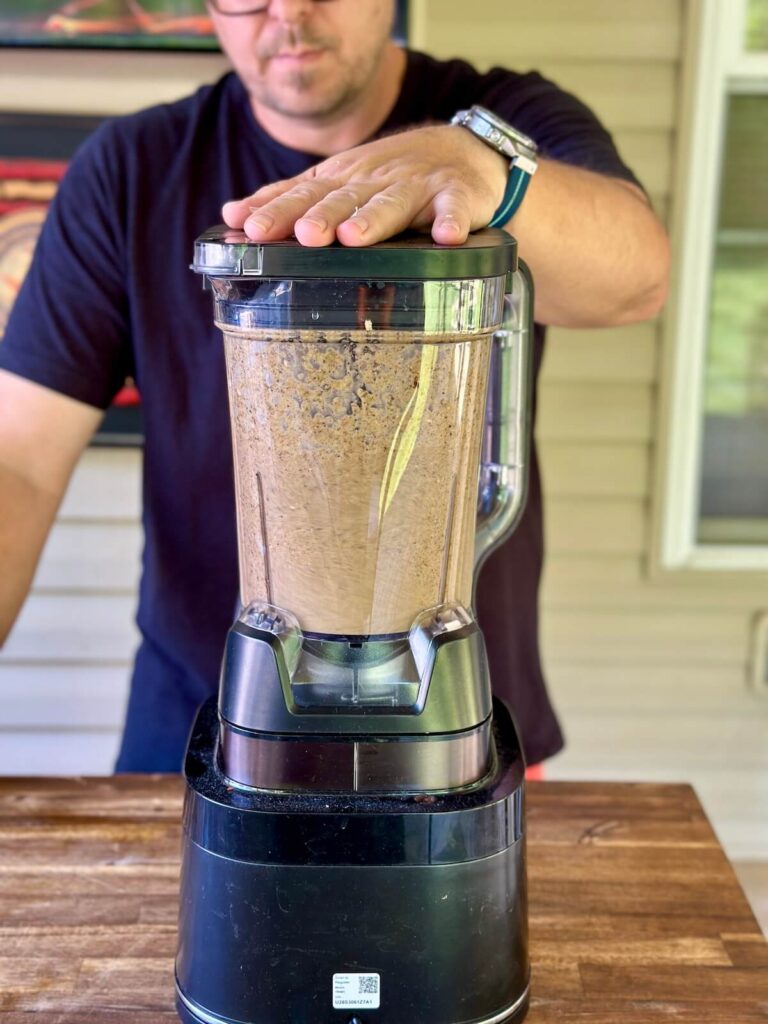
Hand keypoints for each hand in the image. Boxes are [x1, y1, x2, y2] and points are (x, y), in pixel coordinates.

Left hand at [221, 124, 507, 246]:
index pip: (304, 194)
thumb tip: (233, 215)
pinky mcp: (458, 195)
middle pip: (345, 198)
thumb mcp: (338, 182)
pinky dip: (453, 219)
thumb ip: (290, 199)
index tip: (251, 229)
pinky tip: (447, 236)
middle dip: (323, 215)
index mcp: (343, 181)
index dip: (279, 210)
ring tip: (355, 236)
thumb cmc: (389, 177)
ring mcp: (418, 186)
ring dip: (375, 219)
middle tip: (305, 235)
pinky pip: (456, 207)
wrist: (460, 150)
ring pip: (394, 202)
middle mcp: (376, 180)